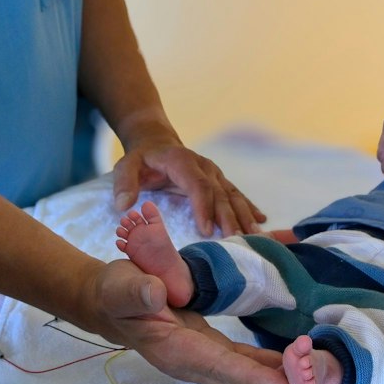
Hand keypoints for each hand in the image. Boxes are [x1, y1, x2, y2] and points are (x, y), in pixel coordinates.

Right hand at [83, 260, 326, 383]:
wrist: (110, 302)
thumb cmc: (116, 291)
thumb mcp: (121, 285)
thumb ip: (137, 290)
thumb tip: (157, 293)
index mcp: (174, 349)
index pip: (220, 366)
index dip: (254, 378)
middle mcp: (192, 363)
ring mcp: (202, 360)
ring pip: (246, 381)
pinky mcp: (210, 350)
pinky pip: (245, 366)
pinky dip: (271, 371)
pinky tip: (296, 374)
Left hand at [112, 137, 264, 235]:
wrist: (156, 143)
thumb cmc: (141, 160)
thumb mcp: (125, 167)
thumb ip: (123, 184)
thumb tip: (123, 205)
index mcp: (182, 162)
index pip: (197, 185)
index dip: (203, 207)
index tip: (207, 230)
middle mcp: (203, 166)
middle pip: (219, 193)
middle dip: (229, 217)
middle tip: (236, 240)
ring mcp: (214, 173)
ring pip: (232, 194)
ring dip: (244, 214)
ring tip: (255, 235)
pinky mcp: (218, 180)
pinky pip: (236, 194)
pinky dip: (248, 207)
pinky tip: (261, 220)